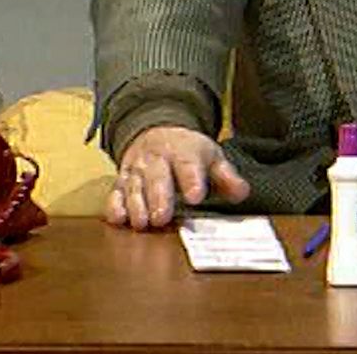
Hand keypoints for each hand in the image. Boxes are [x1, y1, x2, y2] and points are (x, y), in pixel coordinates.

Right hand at [104, 125, 249, 229]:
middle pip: (157, 176)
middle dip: (159, 197)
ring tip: (142, 223)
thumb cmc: (187, 152)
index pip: (188, 163)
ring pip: (134, 186)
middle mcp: (157, 159)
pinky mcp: (121, 181)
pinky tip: (118, 218)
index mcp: (183, 150)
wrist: (156, 133)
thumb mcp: (211, 157)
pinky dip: (115, 205)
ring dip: (136, 205)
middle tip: (163, 217)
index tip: (196, 195)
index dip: (191, 179)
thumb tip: (242, 192)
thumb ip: (226, 176)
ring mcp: (137, 170)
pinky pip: (115, 191)